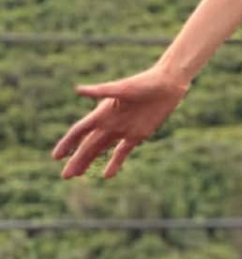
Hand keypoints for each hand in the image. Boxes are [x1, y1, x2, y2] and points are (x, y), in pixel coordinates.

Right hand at [51, 66, 190, 179]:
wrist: (168, 84)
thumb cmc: (144, 82)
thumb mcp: (122, 88)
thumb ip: (101, 91)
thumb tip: (78, 89)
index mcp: (102, 112)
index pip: (80, 131)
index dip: (68, 142)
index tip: (56, 156)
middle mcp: (110, 123)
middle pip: (88, 145)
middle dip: (76, 159)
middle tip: (66, 176)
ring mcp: (123, 129)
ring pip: (102, 149)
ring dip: (89, 161)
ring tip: (77, 175)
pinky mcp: (138, 134)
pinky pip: (123, 152)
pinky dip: (115, 163)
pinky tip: (107, 175)